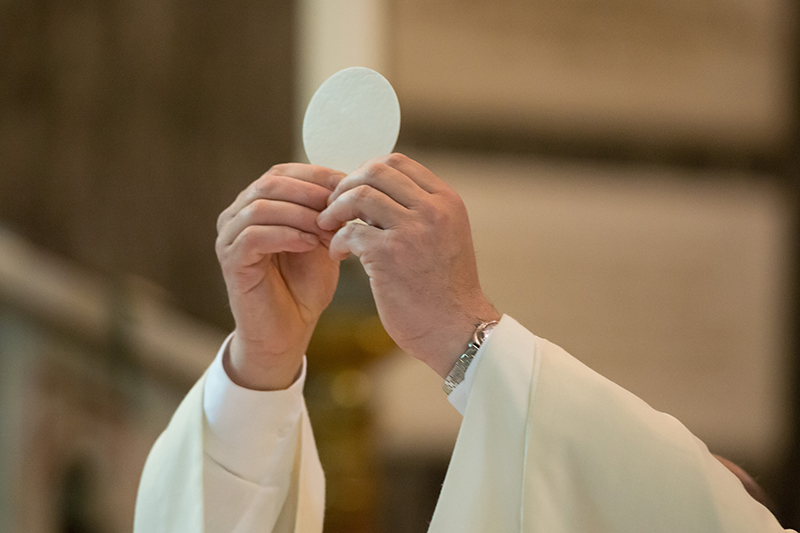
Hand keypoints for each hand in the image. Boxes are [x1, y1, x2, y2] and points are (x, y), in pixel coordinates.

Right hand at [215, 164, 342, 389]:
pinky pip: (253, 236)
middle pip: (270, 183)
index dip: (316, 174)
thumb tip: (348, 182)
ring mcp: (229, 237)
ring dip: (300, 214)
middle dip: (310, 192)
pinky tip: (310, 244)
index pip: (283, 172)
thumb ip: (326, 213)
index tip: (349, 184)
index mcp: (257, 204)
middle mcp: (237, 215)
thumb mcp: (321, 241)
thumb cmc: (304, 287)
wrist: (289, 331)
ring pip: (261, 207)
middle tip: (339, 206)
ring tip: (328, 229)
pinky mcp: (230, 260)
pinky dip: (286, 235)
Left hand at [317, 154, 499, 377]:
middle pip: (375, 171)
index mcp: (447, 201)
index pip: (398, 162)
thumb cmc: (445, 289)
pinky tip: (338, 255)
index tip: (354, 193)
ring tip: (329, 228)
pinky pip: (350, 232)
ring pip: (359, 195)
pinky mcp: (390, 256)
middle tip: (334, 207)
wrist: (457, 329)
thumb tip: (375, 191)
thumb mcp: (445, 236)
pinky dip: (337, 241)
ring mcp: (412, 231)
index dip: (366, 173)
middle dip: (346, 185)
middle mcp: (433, 210)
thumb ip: (420, 211)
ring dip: (335, 210)